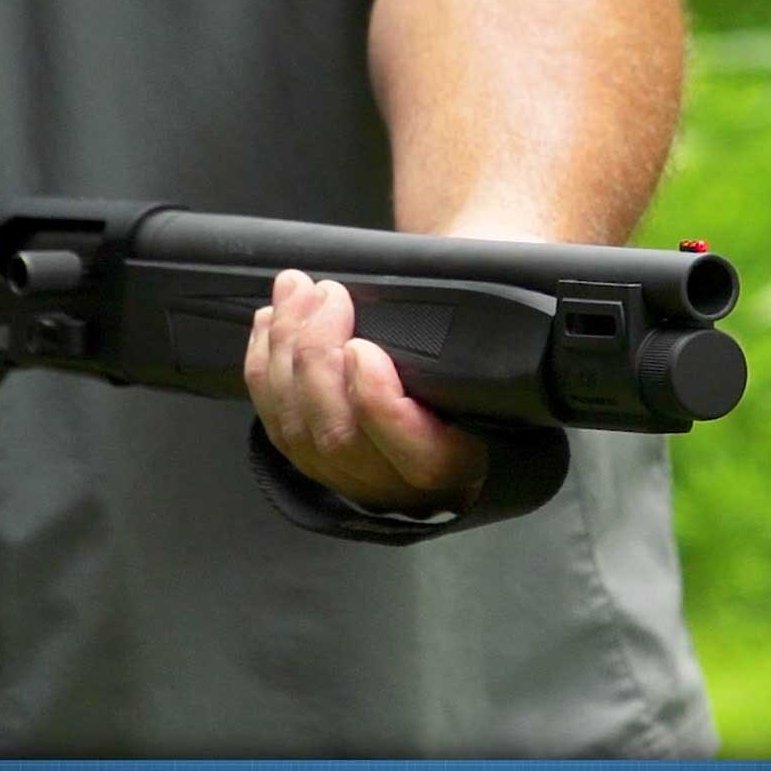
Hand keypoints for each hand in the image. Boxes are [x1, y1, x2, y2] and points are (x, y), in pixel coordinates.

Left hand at [243, 269, 489, 514]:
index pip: (417, 457)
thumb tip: (466, 282)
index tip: (362, 346)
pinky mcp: (315, 461)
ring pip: (299, 430)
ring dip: (286, 351)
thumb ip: (487, 334)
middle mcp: (405, 488)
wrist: (477, 374)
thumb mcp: (505, 348)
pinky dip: (265, 367)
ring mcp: (352, 478)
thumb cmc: (495, 350)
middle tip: (327, 293)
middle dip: (318, 357)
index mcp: (465, 468)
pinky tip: (269, 321)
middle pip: (340, 438)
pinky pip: (276, 423)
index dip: (378, 404)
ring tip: (295, 290)